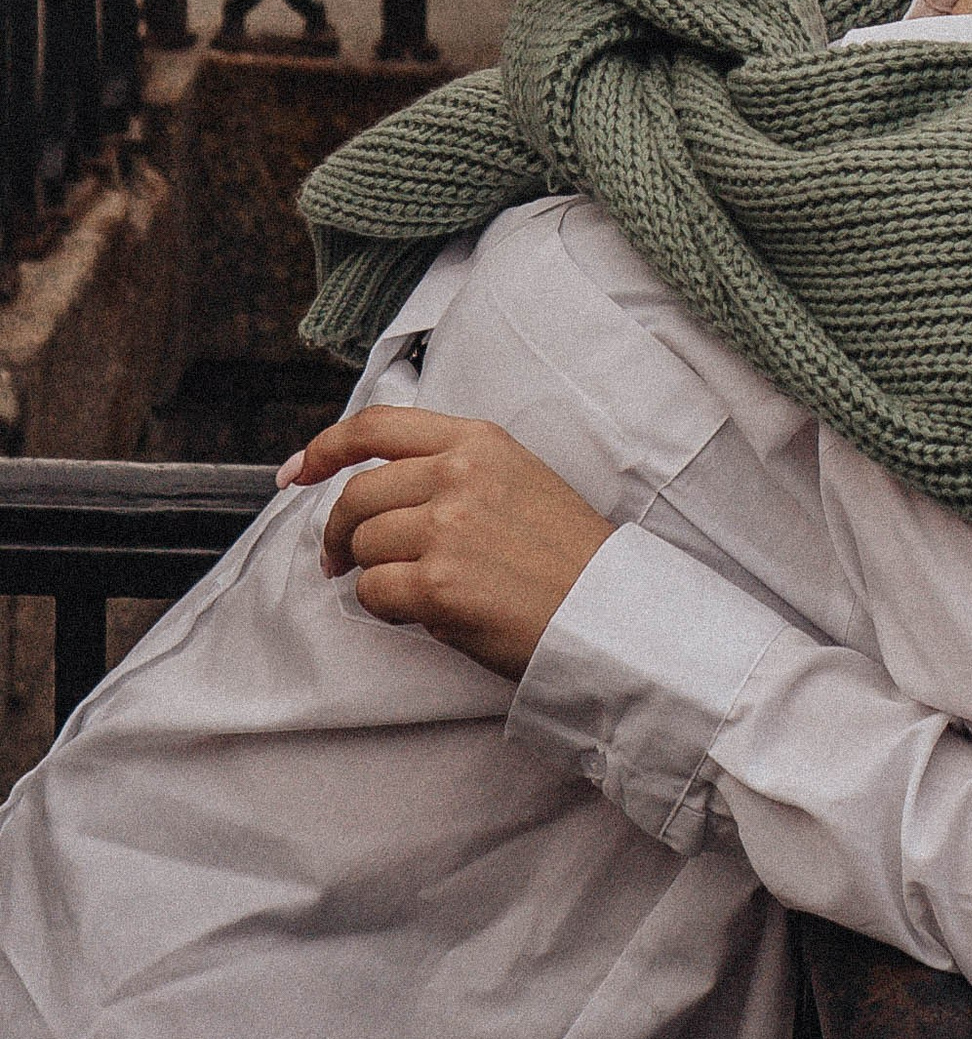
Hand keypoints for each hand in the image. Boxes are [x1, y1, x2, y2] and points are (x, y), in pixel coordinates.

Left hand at [281, 409, 614, 680]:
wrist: (607, 611)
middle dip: (340, 534)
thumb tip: (379, 490)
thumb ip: (455, 469)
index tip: (297, 473)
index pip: (377, 426)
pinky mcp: (439, 584)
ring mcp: (447, 528)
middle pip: (357, 496)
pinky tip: (422, 612)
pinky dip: (385, 609)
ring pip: (361, 547)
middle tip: (341, 562)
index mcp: (479, 442)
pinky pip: (373, 593)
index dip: (325, 448)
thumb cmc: (567, 555)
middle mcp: (459, 475)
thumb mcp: (518, 479)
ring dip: (372, 575)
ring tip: (412, 591)